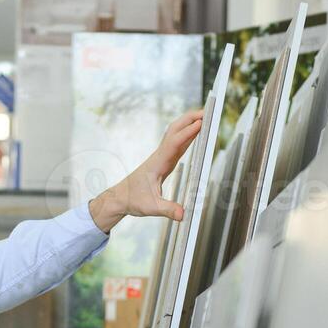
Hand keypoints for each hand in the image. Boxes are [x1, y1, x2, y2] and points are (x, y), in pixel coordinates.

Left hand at [88, 109, 205, 233]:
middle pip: (175, 130)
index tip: (201, 123)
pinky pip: (178, 143)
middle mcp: (160, 156)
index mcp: (158, 163)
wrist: (120, 197)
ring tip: (205, 116)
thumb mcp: (151, 208)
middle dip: (190, 119)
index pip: (175, 143)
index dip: (188, 132)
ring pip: (176, 134)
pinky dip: (188, 135)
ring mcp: (162, 157)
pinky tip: (196, 133)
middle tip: (207, 111)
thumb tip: (183, 215)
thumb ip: (168, 209)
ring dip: (189, 123)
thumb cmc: (133, 200)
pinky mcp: (164, 161)